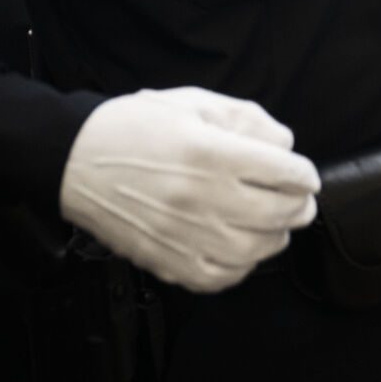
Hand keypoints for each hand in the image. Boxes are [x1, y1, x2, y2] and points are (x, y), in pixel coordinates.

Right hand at [59, 87, 320, 293]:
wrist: (74, 160)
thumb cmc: (134, 128)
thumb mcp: (193, 103)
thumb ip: (246, 119)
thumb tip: (284, 144)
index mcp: (212, 154)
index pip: (286, 173)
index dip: (305, 175)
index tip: (305, 177)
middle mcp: (202, 198)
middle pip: (278, 214)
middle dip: (299, 207)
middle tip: (300, 202)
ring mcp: (184, 234)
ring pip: (255, 250)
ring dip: (275, 238)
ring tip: (273, 225)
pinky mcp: (166, 261)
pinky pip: (219, 278)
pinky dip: (240, 267)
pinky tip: (240, 249)